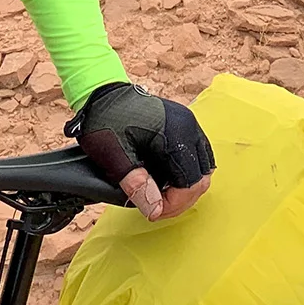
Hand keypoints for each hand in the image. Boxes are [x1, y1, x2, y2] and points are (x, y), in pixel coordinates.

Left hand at [66, 82, 215, 221]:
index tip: (152, 211)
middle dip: (181, 199)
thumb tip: (155, 209)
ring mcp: (189, 123)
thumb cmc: (105, 122)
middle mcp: (188, 126)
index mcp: (174, 133)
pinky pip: (196, 156)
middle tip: (155, 207)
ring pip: (202, 168)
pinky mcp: (184, 124)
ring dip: (185, 187)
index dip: (174, 204)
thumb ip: (136, 183)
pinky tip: (165, 178)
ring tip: (160, 195)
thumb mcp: (114, 156)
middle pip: (201, 177)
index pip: (190, 182)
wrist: (101, 93)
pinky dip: (185, 173)